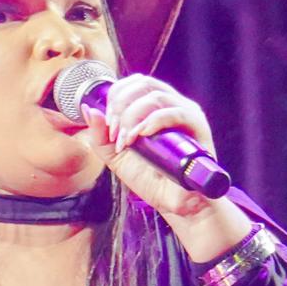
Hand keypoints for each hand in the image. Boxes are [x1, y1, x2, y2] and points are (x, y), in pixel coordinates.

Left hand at [76, 74, 221, 218]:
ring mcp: (186, 113)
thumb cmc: (149, 178)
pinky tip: (142, 136)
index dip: (115, 97)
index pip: (133, 83)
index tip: (108, 124)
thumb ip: (100, 134)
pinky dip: (152, 121)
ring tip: (127, 141)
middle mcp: (171, 105)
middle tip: (115, 132)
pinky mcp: (198, 126)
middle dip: (121, 105)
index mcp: (154, 107)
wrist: (173, 202)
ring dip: (133, 117)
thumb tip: (88, 109)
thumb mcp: (116, 156)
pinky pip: (175, 112)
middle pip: (143, 83)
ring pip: (156, 96)